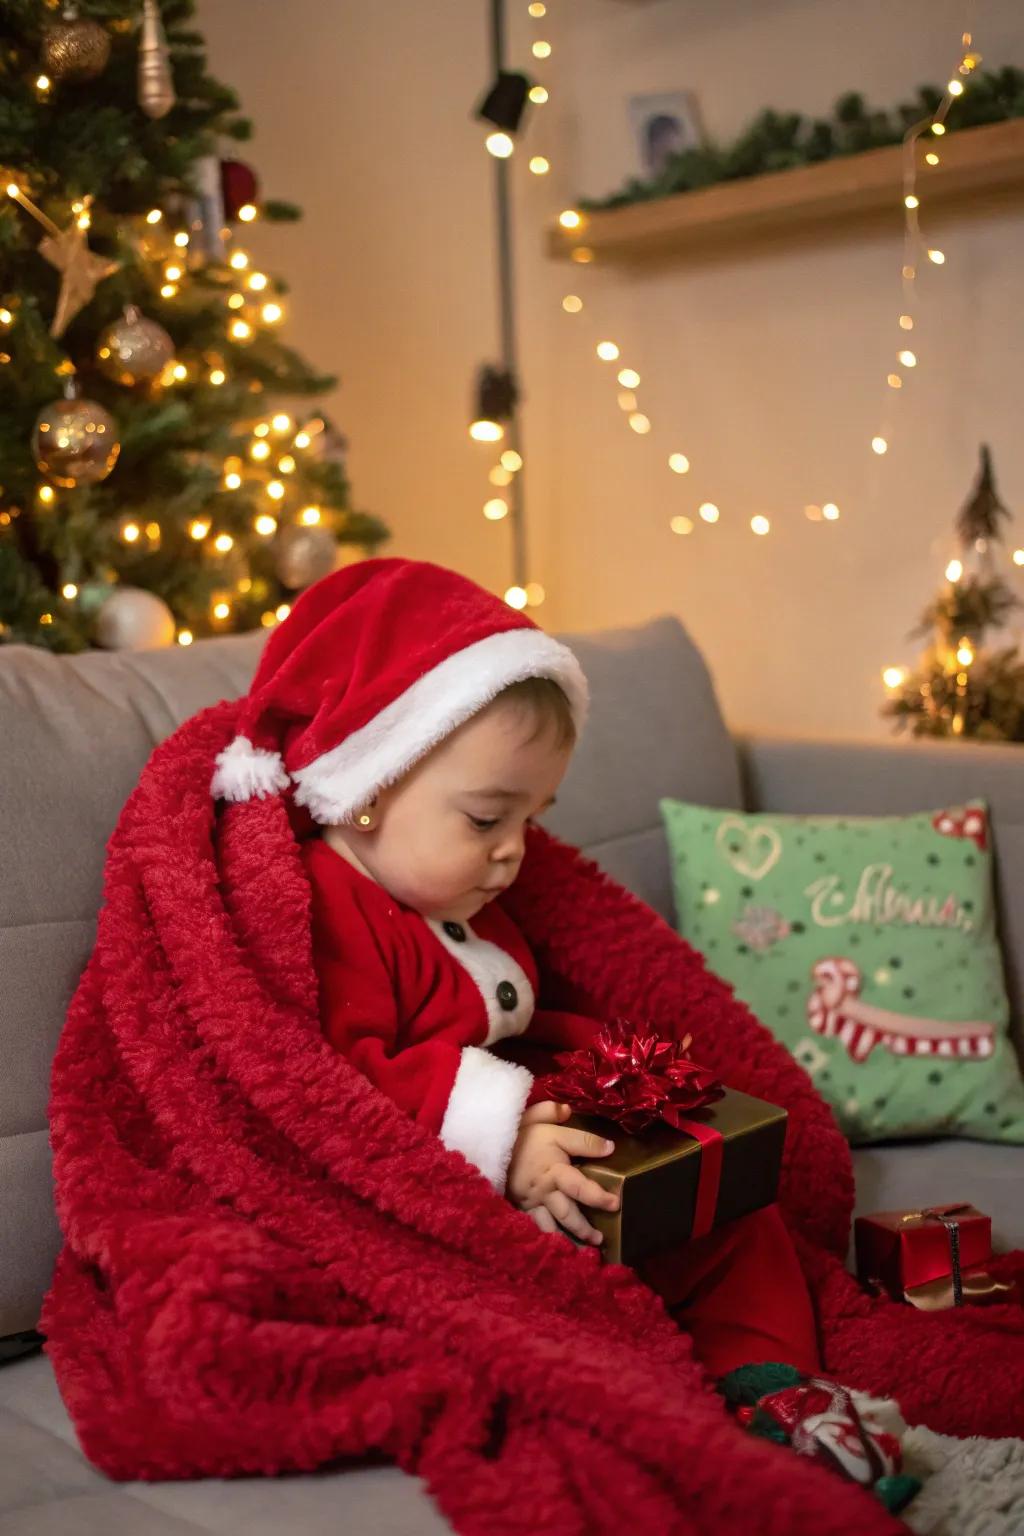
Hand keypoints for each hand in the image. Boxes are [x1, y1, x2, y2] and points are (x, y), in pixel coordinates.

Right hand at [506, 1100, 618, 1245]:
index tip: (616, 1202)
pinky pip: (534, 1227)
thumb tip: (581, 1121)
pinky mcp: (520, 1208)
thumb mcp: (538, 1119)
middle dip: (584, 1229)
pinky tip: (555, 1249)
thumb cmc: (517, 1133)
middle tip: (600, 1239)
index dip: (599, 1196)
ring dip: (567, 1240)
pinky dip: (546, 1239)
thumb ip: (559, 1118)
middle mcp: (545, 1190)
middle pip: (567, 1214)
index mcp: (554, 1169)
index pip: (580, 1186)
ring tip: (583, 1251)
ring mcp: (531, 1202)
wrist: (483, 1145)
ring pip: (551, 1227)